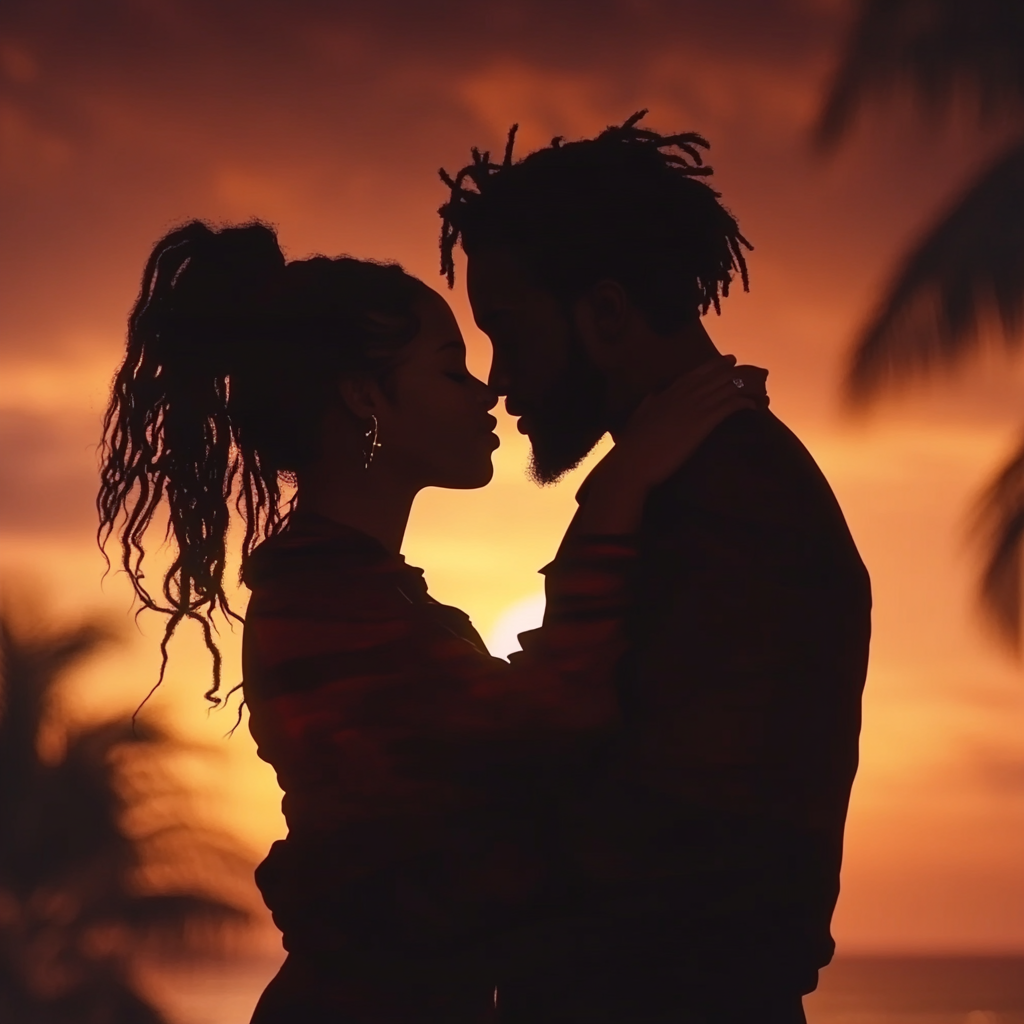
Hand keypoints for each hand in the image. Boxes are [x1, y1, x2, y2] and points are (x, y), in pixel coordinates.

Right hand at [575, 357, 762, 534]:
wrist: (635, 460)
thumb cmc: (635, 444)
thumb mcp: (640, 415)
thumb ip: (649, 402)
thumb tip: (654, 394)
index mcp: (670, 392)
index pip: (699, 372)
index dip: (717, 365)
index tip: (730, 360)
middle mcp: (685, 394)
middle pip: (718, 376)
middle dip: (740, 373)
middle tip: (758, 373)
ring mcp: (695, 406)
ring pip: (729, 387)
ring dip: (748, 388)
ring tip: (763, 391)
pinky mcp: (704, 421)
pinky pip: (731, 405)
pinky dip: (745, 403)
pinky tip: (754, 407)